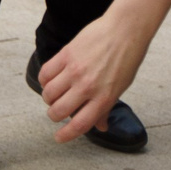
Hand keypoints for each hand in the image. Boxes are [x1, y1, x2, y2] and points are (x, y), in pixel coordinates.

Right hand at [40, 11, 147, 143]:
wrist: (124, 31)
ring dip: (48, 98)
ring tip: (53, 95)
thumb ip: (106, 107)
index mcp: (104, 98)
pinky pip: (46, 73)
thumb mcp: (120, 88)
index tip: (58, 138)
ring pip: (49, 93)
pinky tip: (50, 79)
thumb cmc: (126, 59)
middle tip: (56, 112)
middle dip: (54, 115)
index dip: (66, 135)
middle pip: (59, 110)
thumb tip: (100, 126)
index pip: (80, 124)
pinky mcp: (66, 55)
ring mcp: (75, 70)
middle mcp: (88, 87)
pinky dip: (44, 80)